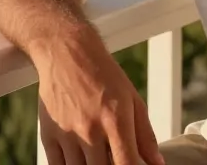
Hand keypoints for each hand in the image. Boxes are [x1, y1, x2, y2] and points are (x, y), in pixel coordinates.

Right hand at [35, 31, 164, 164]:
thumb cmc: (103, 74)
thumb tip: (158, 163)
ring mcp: (67, 133)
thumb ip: (145, 135)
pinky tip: (80, 161)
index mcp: (115, 119)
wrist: (67, 52)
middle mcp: (90, 129)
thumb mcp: (132, 98)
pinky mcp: (48, 135)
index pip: (127, 164)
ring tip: (98, 157)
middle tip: (114, 159)